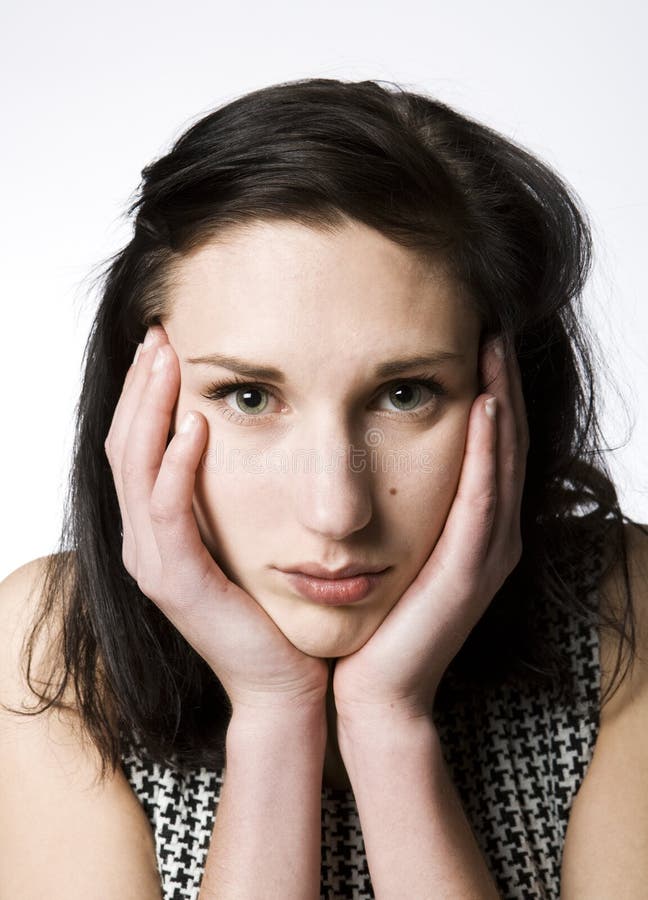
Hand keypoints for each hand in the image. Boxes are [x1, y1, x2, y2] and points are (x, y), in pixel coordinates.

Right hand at [104, 325, 328, 713]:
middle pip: (125, 446)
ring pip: (136, 468)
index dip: (144, 393)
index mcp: (158, 529)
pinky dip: (177, 465)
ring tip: (166, 359)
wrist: (282, 681)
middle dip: (140, 386)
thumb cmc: (270, 608)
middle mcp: (143, 542)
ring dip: (149, 409)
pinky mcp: (176, 583)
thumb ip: (230, 492)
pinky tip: (194, 425)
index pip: (138, 445)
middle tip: (160, 333)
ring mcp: (152, 563)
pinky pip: (168, 512)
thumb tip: (244, 432)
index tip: (167, 343)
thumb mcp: (245, 536)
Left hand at [332, 336, 528, 725]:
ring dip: (502, 400)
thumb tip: (359, 447)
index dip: (488, 389)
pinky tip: (485, 408)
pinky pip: (484, 499)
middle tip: (492, 323)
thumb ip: (392, 502)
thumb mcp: (388, 547)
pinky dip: (488, 452)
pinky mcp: (471, 570)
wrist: (372, 689)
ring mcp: (488, 552)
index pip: (488, 444)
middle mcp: (492, 533)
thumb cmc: (373, 618)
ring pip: (504, 460)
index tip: (473, 337)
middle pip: (505, 442)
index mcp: (473, 526)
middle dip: (502, 380)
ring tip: (494, 345)